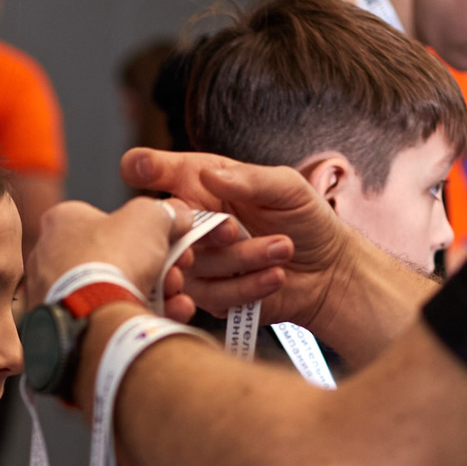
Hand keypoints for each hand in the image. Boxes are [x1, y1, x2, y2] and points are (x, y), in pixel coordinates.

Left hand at [24, 197, 206, 320]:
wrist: (96, 318)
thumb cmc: (112, 260)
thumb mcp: (148, 217)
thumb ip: (164, 212)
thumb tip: (179, 215)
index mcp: (60, 223)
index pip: (106, 220)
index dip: (144, 230)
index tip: (169, 240)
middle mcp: (50, 258)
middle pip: (116, 257)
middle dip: (153, 265)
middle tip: (175, 270)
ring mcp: (57, 296)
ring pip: (115, 289)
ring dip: (154, 291)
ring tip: (174, 295)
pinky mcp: (67, 328)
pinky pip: (108, 317)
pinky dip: (141, 315)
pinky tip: (167, 314)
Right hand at [122, 147, 347, 323]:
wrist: (329, 273)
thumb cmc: (307, 221)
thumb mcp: (287, 188)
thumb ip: (249, 179)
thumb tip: (210, 175)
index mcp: (202, 187)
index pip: (159, 173)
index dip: (143, 169)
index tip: (136, 169)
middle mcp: (192, 223)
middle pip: (168, 228)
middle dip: (206, 232)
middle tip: (236, 229)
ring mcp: (197, 262)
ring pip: (195, 265)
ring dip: (243, 258)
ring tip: (282, 249)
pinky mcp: (209, 296)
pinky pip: (212, 295)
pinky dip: (248, 286)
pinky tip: (275, 276)